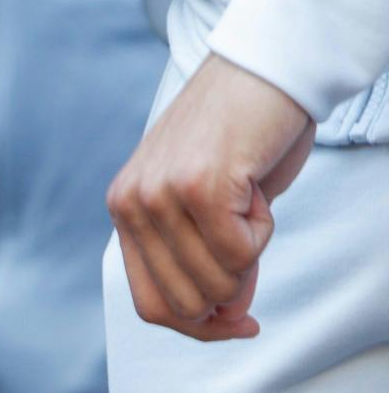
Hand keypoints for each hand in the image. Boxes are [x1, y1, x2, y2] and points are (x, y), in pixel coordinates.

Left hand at [108, 55, 313, 339]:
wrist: (267, 66)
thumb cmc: (244, 133)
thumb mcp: (213, 204)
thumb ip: (210, 261)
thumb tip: (226, 317)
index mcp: (124, 211)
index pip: (150, 304)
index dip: (198, 326)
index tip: (239, 324)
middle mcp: (131, 206)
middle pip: (184, 302)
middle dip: (232, 289)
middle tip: (253, 236)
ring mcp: (159, 197)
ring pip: (215, 282)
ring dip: (251, 250)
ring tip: (248, 199)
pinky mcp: (198, 187)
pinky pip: (241, 252)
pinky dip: (264, 228)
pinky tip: (255, 187)